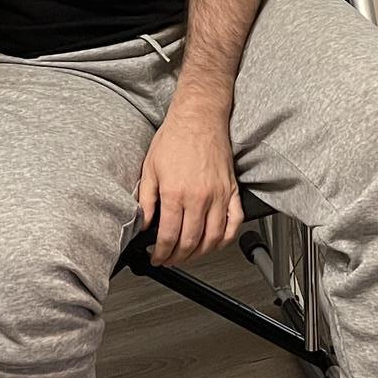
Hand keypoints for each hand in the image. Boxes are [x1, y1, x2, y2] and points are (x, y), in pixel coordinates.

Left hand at [138, 100, 242, 266]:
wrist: (199, 117)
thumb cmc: (174, 138)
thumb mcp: (149, 167)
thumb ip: (146, 199)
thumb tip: (144, 223)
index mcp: (175, 192)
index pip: (168, 236)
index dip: (161, 253)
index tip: (157, 258)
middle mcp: (199, 197)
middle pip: (190, 241)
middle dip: (178, 257)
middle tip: (170, 259)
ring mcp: (219, 195)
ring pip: (213, 238)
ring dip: (200, 253)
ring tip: (189, 255)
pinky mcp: (232, 191)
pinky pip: (234, 223)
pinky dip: (226, 239)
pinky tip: (215, 243)